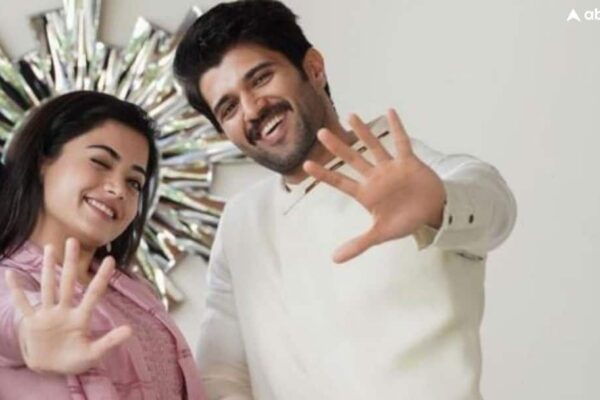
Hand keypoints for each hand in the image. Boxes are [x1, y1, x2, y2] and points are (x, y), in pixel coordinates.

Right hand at [4, 238, 131, 374]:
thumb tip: (130, 330)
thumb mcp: (94, 353)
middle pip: (68, 282)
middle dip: (70, 262)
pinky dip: (17, 291)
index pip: (93, 293)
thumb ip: (110, 341)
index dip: (102, 277)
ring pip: (47, 287)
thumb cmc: (75, 360)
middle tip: (73, 240)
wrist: (52, 370)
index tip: (111, 259)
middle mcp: (64, 311)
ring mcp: (48, 315)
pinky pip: (23, 304)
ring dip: (47, 268)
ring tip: (49, 247)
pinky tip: (10, 274)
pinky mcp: (32, 323)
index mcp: (81, 318)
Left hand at [303, 109, 445, 262]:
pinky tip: (389, 111)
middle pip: (352, 159)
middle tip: (320, 133)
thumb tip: (334, 259)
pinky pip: (402, 142)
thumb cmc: (405, 221)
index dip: (324, 174)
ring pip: (373, 147)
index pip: (341, 182)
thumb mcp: (381, 235)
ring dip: (362, 132)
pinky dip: (397, 128)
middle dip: (337, 147)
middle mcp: (375, 177)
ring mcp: (391, 168)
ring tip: (350, 116)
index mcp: (366, 194)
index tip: (306, 165)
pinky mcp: (409, 162)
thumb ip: (358, 244)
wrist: (432, 213)